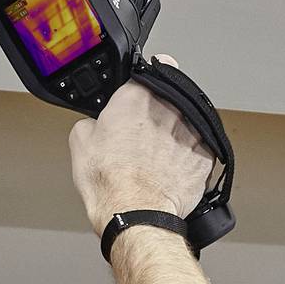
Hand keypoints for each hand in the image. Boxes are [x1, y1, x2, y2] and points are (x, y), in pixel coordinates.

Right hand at [67, 55, 217, 232]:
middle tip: (143, 132)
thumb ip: (92, 120)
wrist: (136, 216)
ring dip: (176, 133)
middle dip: (160, 110)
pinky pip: (199, 148)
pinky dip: (188, 155)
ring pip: (187, 122)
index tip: (152, 77)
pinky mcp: (204, 156)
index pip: (155, 67)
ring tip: (157, 155)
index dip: (153, 72)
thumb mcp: (80, 142)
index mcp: (137, 97)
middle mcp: (169, 109)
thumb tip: (97, 124)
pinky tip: (171, 168)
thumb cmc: (111, 183)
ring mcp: (190, 131)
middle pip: (171, 97)